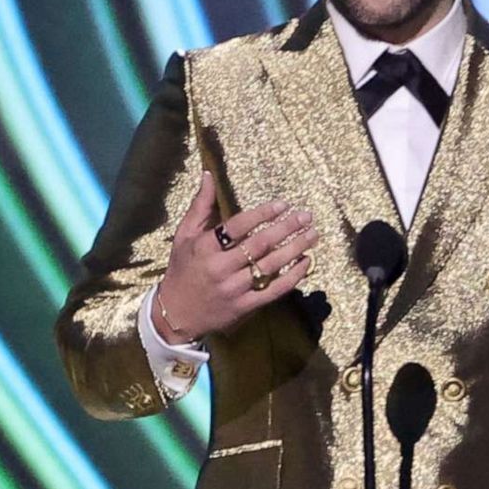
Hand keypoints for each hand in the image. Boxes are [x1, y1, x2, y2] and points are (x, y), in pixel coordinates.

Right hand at [154, 172, 317, 342]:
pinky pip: (274, 289)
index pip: (237, 227)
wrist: (175, 314)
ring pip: (270, 265)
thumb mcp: (184, 236)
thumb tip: (208, 174)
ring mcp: (234, 288)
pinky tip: (306, 261)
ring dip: (295, 248)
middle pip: (259, 244)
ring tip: (313, 234)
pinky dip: (293, 276)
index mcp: (205, 247)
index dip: (262, 214)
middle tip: (306, 216)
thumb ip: (200, 205)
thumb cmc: (182, 269)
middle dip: (286, 228)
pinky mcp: (245, 306)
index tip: (283, 204)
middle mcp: (220, 267)